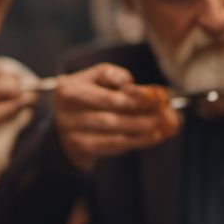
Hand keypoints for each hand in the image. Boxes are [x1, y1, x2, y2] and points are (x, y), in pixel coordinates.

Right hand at [54, 63, 179, 170]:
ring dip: (139, 127)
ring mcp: (71, 131)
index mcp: (69, 88)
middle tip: (159, 111)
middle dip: (136, 109)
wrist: (64, 132)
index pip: (102, 81)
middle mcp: (66, 109)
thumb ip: (110, 75)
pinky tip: (151, 137)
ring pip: (112, 128)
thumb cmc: (85, 101)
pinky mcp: (80, 148)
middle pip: (108, 107)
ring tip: (158, 125)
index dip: (127, 88)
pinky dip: (134, 141)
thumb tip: (130, 83)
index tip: (150, 95)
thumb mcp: (91, 82)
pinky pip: (112, 145)